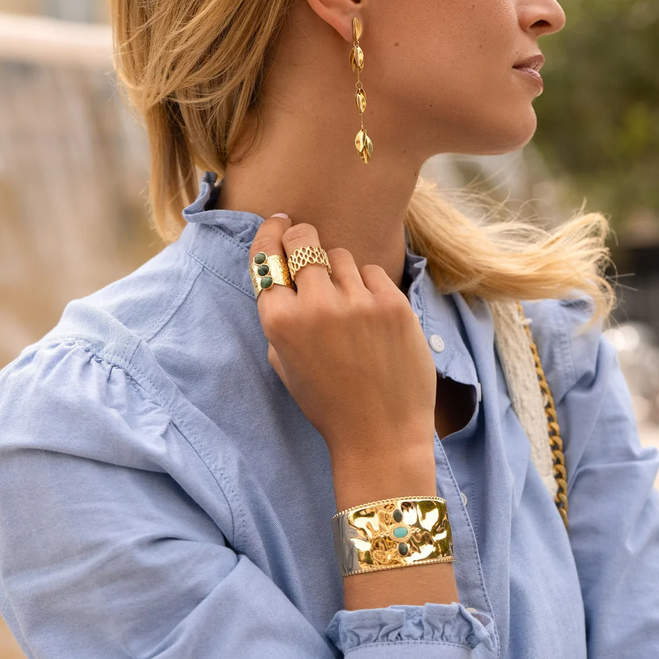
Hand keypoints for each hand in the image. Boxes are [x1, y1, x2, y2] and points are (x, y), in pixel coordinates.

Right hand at [249, 216, 437, 463]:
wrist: (380, 435)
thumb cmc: (328, 402)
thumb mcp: (285, 362)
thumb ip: (280, 316)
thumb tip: (284, 270)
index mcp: (280, 322)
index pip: (266, 257)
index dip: (271, 234)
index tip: (278, 222)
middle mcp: (315, 306)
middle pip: (304, 241)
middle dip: (302, 236)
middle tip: (305, 237)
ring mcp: (357, 302)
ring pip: (341, 256)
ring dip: (338, 270)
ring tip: (346, 302)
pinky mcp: (393, 304)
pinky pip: (372, 272)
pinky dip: (368, 287)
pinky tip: (370, 316)